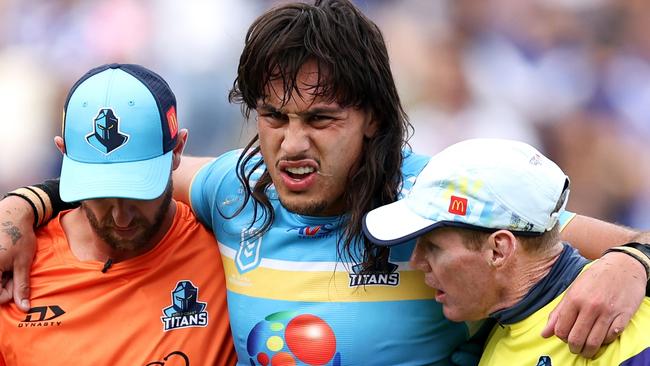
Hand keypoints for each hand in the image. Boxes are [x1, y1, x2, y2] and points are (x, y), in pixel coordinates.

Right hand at [0, 195, 36, 311]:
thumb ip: (21, 286)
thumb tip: (24, 307)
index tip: (17, 279)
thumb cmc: (19, 237)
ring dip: (2, 276)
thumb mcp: (23, 263)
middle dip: (5, 283)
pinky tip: (4, 259)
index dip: (10, 293)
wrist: (13, 214)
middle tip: (14, 268)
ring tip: (10, 263)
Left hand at [541, 251, 645, 357]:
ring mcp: (607, 312)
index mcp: (574, 299)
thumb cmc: (594, 278)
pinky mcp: (623, 316)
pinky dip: (604, 341)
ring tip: (586, 349)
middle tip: (575, 348)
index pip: (561, 329)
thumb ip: (558, 313)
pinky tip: (601, 338)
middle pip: (576, 339)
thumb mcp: (572, 290)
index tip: (565, 337)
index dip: (561, 337)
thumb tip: (544, 334)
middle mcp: (590, 306)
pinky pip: (610, 337)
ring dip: (588, 350)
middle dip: (574, 348)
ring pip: (594, 342)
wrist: (623, 267)